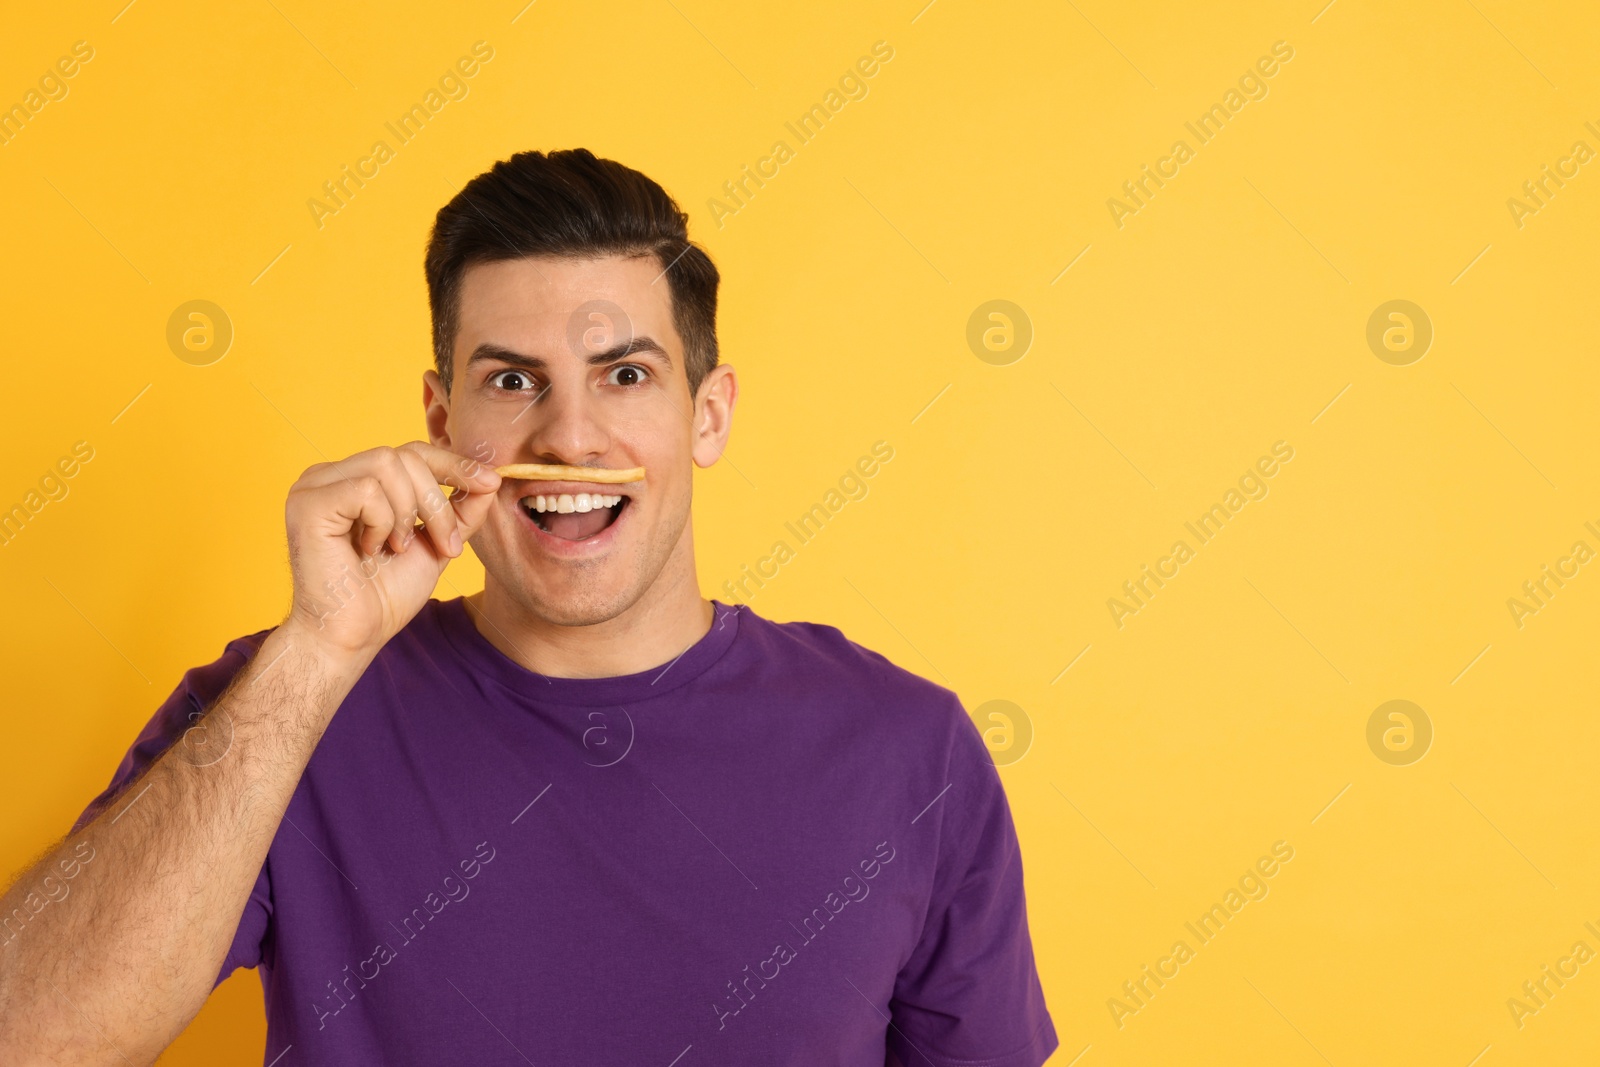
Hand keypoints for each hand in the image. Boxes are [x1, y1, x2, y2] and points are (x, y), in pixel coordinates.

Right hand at [280, 442, 500, 659]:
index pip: (412, 452)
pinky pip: (365, 489)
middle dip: (437, 502)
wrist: (354, 635)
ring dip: (409, 512)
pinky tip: (370, 549)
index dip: (454, 464)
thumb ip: (461, 510)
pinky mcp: (306, 502)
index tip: (490, 482)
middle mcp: (332, 475)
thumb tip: (491, 478)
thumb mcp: (437, 543)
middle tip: (443, 545)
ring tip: (398, 548)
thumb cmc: (386, 594)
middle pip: (405, 455)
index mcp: (357, 479)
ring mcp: (314, 485)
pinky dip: (382, 522)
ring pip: (387, 463)